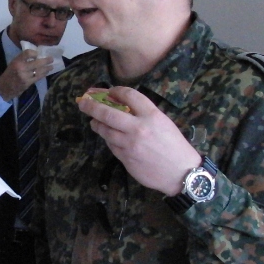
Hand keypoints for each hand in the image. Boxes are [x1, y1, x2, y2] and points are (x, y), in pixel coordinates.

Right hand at [0, 50, 54, 100]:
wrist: (4, 88)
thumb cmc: (9, 74)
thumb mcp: (13, 63)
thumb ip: (23, 59)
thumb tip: (36, 55)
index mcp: (17, 61)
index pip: (27, 53)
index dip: (34, 52)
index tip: (38, 53)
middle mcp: (21, 68)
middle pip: (37, 62)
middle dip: (46, 61)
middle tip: (51, 59)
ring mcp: (25, 76)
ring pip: (39, 71)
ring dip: (47, 68)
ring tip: (51, 66)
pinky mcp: (28, 83)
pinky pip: (38, 77)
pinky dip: (43, 74)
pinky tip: (46, 72)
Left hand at [77, 86, 200, 195]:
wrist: (181, 173)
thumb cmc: (175, 146)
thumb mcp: (164, 122)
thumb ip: (144, 113)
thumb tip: (123, 106)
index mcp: (152, 115)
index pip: (129, 95)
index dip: (116, 90)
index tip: (109, 91)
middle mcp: (138, 128)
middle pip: (108, 113)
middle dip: (92, 106)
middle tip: (83, 103)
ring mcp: (130, 144)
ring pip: (105, 130)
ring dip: (97, 124)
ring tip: (94, 121)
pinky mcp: (125, 159)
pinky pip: (111, 145)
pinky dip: (108, 139)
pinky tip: (109, 137)